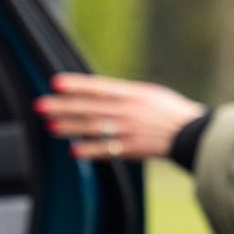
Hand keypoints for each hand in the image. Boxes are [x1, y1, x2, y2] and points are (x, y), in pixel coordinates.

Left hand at [34, 72, 206, 160]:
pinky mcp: (132, 148)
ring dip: (70, 127)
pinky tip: (73, 151)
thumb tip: (95, 92)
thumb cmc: (169, 112)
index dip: (76, 85)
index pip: (99, 87)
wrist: (193, 133)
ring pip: (93, 128)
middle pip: (89, 107)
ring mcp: (129, 129)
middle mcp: (129, 110)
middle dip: (63, 106)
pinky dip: (90, 150)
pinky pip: (107, 149)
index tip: (55, 82)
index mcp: (133, 93)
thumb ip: (122, 94)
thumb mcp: (148, 94)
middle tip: (40, 105)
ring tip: (50, 126)